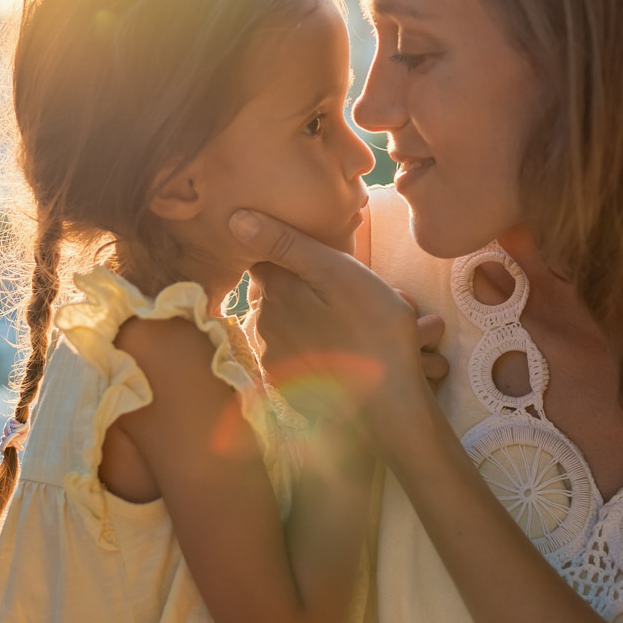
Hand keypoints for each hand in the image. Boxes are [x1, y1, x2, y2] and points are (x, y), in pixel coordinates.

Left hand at [232, 208, 444, 444]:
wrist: (387, 404)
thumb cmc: (371, 328)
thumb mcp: (335, 271)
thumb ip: (284, 243)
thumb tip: (235, 218)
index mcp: (273, 292)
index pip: (266, 260)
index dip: (292, 256)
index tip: (322, 261)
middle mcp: (263, 325)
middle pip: (278, 294)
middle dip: (308, 292)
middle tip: (356, 299)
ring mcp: (274, 359)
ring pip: (289, 326)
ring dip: (315, 323)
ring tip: (358, 329)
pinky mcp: (287, 386)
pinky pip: (297, 356)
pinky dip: (316, 352)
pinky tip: (347, 354)